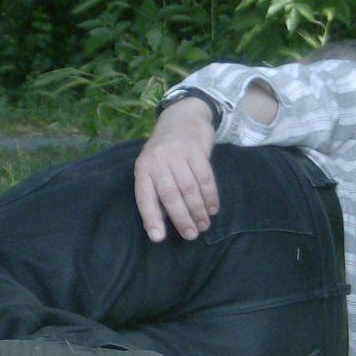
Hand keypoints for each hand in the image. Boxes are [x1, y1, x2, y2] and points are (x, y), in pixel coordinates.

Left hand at [134, 96, 219, 241]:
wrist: (182, 118)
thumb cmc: (166, 152)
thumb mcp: (154, 168)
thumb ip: (156, 192)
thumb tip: (160, 226)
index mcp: (143, 168)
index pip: (144, 197)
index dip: (151, 218)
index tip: (158, 238)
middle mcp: (157, 160)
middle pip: (170, 195)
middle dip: (182, 218)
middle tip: (192, 235)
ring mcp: (177, 154)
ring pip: (189, 188)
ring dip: (198, 210)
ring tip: (203, 225)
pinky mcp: (196, 150)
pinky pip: (205, 178)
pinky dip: (210, 196)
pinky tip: (212, 208)